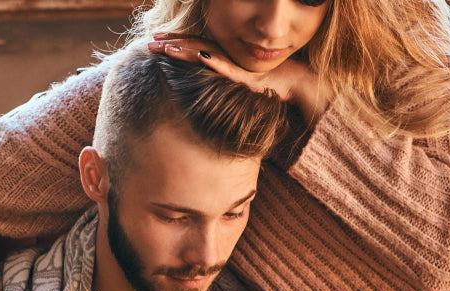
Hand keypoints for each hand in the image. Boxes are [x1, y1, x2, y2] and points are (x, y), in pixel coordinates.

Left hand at [147, 34, 329, 122]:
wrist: (299, 85)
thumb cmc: (273, 87)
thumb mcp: (243, 86)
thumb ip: (227, 85)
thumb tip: (210, 90)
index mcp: (225, 60)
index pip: (195, 48)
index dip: (176, 43)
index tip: (157, 41)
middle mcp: (229, 58)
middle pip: (195, 46)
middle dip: (171, 43)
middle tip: (150, 41)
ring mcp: (237, 65)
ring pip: (205, 53)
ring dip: (183, 49)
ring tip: (163, 47)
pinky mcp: (247, 76)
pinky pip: (226, 67)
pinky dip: (211, 61)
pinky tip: (197, 56)